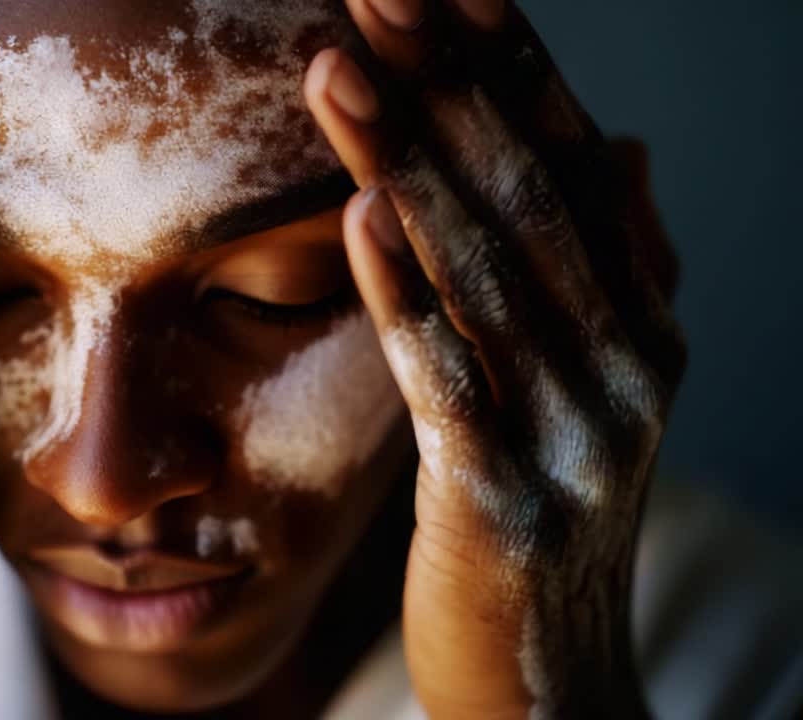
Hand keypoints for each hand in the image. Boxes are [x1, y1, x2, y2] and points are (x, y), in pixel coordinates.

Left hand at [305, 1, 685, 715]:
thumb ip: (618, 267)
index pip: (571, 163)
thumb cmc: (551, 514)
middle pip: (526, 194)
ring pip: (483, 271)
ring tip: (339, 68)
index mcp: (640, 319)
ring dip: (406, 161)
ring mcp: (571, 432)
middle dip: (448, 82)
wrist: (554, 678)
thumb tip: (622, 146)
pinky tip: (360, 215)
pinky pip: (447, 381)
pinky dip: (405, 294)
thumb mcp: (600, 388)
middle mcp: (624, 361)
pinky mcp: (502, 501)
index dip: (508, 65)